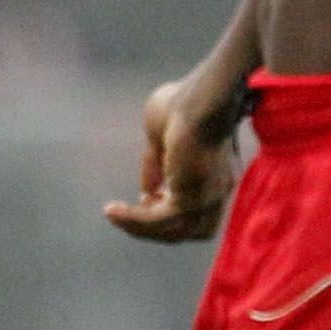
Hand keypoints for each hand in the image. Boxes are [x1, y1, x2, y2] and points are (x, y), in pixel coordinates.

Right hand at [103, 73, 241, 243]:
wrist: (202, 99)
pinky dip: (134, 220)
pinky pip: (157, 221)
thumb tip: (146, 191)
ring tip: (113, 214)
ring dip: (139, 227)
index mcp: (217, 176)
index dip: (168, 210)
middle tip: (130, 213)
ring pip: (172, 230)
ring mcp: (207, 199)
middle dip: (158, 227)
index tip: (146, 200)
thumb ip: (156, 164)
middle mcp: (218, 192)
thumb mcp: (162, 135)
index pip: (194, 208)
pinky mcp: (190, 200)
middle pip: (189, 228)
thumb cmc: (186, 104)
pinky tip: (113, 211)